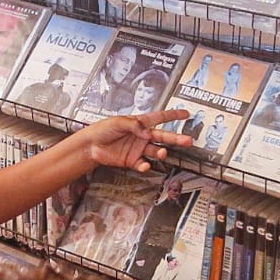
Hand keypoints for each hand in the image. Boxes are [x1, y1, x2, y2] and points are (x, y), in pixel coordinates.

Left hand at [80, 110, 194, 172]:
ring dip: (160, 152)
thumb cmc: (102, 129)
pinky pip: (143, 163)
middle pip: (163, 136)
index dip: (174, 115)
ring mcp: (138, 148)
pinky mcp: (132, 160)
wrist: (91, 145)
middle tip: (188, 141)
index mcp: (140, 123)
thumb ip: (134, 126)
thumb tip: (147, 131)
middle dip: (176, 138)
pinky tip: (145, 165)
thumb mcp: (118, 122)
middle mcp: (142, 135)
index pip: (160, 117)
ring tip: (162, 153)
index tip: (186, 114)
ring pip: (155, 151)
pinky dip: (145, 165)